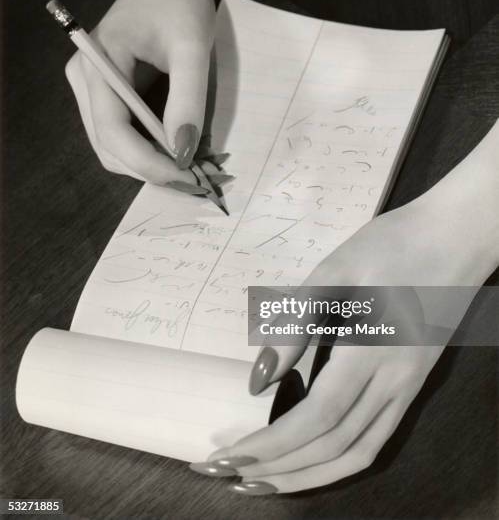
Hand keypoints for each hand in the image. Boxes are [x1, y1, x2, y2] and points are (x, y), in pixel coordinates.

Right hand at [66, 0, 214, 183]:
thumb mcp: (191, 46)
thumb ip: (187, 99)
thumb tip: (183, 152)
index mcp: (98, 65)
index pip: (112, 131)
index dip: (147, 162)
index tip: (187, 176)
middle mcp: (84, 81)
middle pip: (109, 147)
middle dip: (150, 169)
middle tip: (194, 179)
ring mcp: (90, 89)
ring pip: (113, 147)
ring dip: (149, 164)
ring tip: (188, 168)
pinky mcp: (104, 94)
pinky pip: (121, 135)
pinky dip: (147, 151)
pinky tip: (175, 150)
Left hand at [192, 183, 497, 492]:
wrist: (455, 236)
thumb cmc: (391, 244)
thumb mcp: (335, 271)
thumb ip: (297, 324)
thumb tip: (259, 381)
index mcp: (374, 350)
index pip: (318, 416)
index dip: (272, 444)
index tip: (228, 456)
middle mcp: (396, 382)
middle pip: (335, 444)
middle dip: (279, 468)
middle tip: (228, 475)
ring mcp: (410, 387)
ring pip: (360, 452)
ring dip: (309, 475)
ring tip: (264, 483)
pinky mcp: (413, 384)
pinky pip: (377, 438)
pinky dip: (341, 460)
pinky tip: (314, 462)